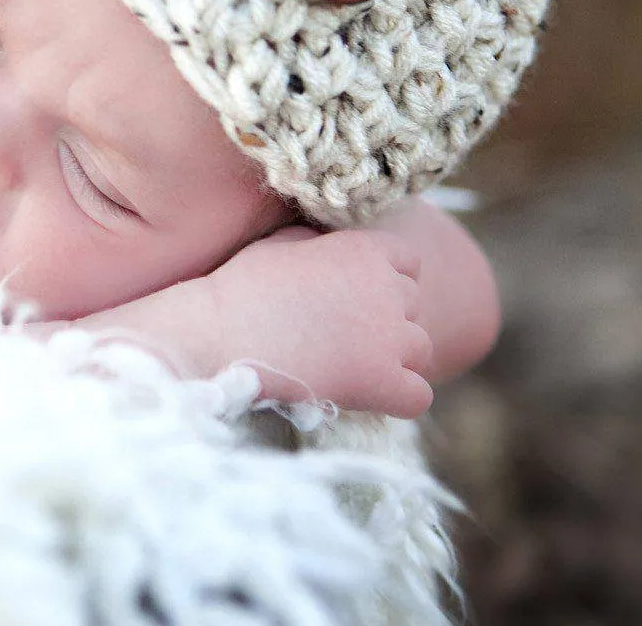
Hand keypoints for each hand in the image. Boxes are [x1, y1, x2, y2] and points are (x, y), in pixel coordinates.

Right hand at [197, 226, 434, 418]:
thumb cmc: (240, 287)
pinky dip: (399, 399)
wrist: (219, 334)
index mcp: (365, 250)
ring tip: (354, 365)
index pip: (409, 262)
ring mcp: (388, 338)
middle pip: (415, 305)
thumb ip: (321, 242)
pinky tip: (370, 396)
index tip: (357, 296)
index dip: (386, 279)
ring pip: (421, 349)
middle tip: (347, 335)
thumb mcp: (282, 243)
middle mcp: (387, 290)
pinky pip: (418, 396)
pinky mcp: (381, 381)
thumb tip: (330, 247)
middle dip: (388, 318)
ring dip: (396, 357)